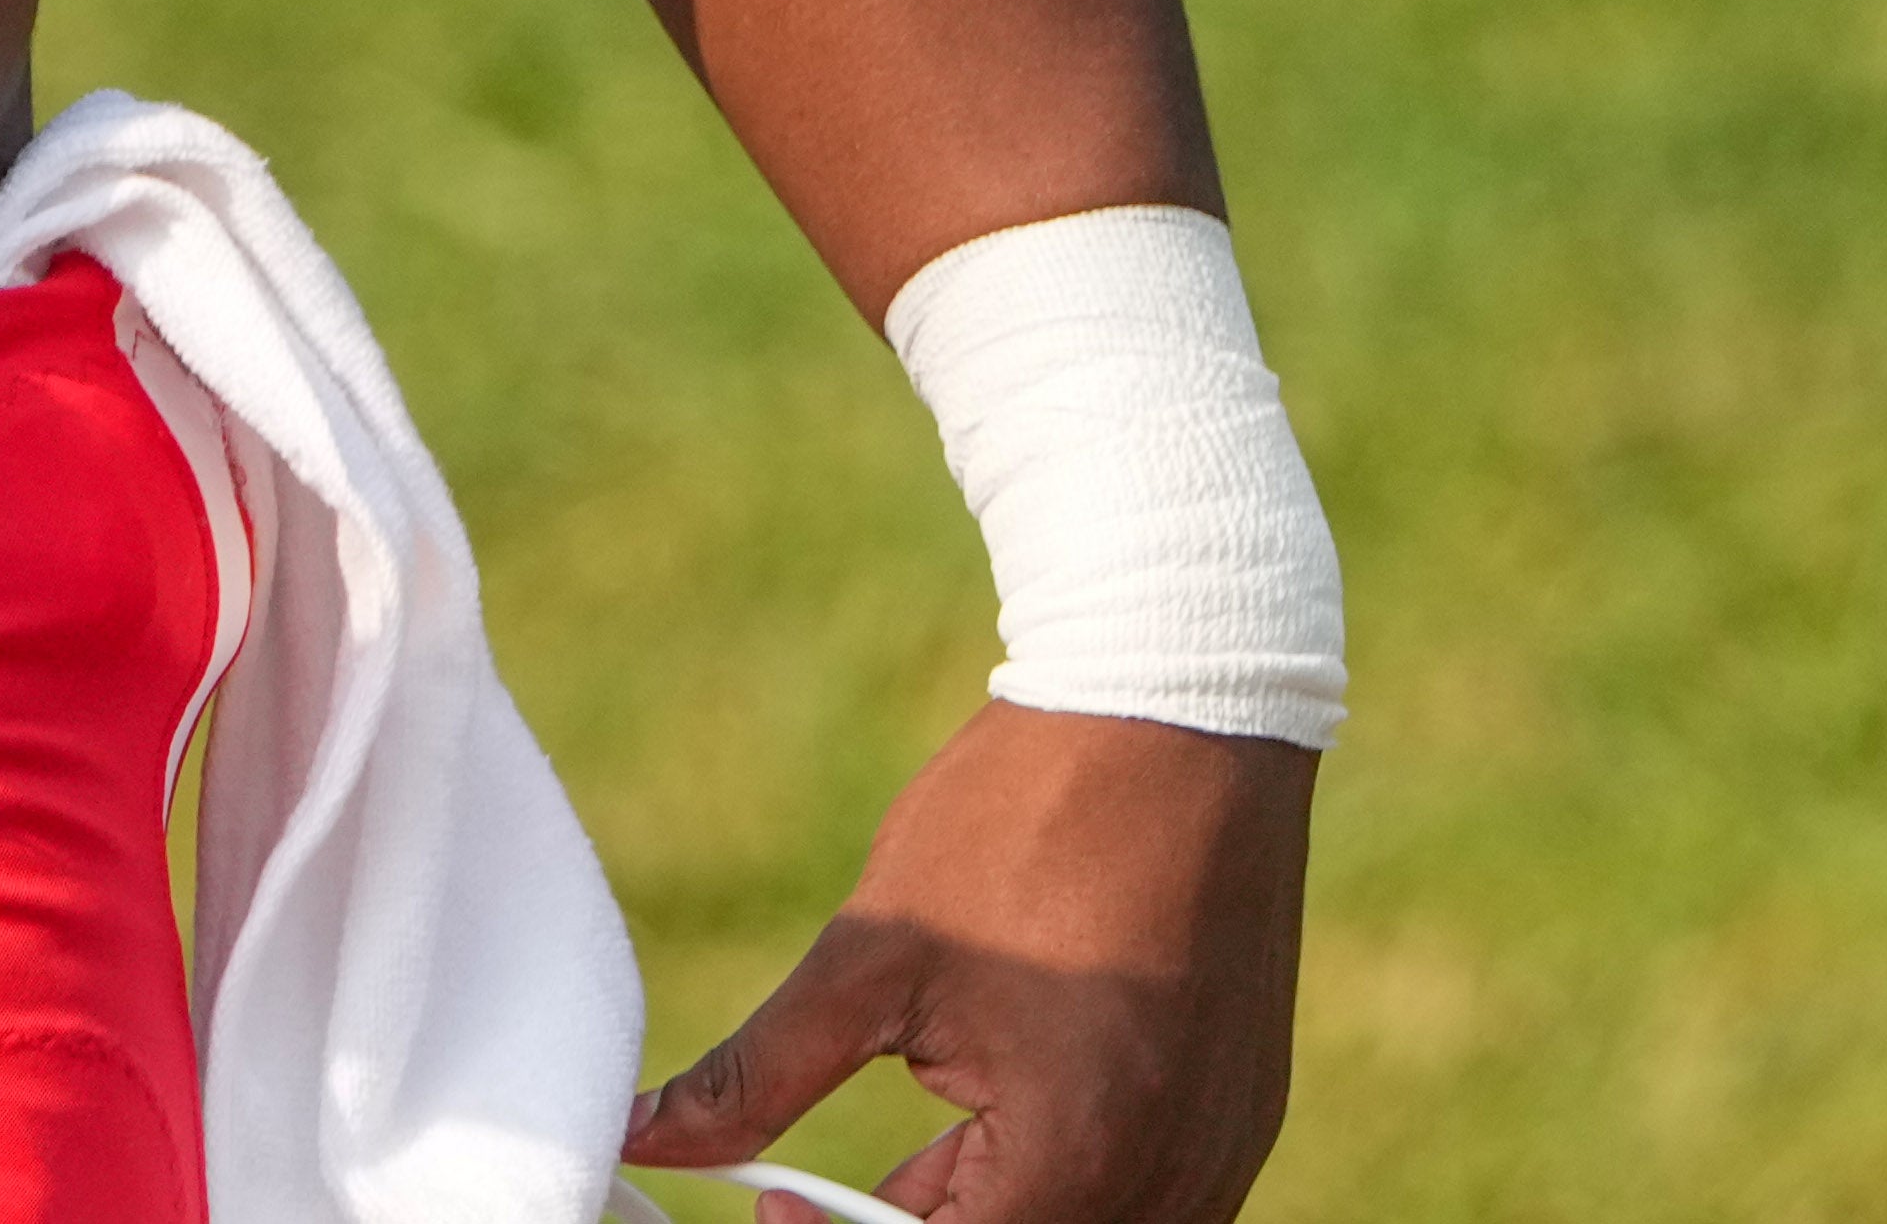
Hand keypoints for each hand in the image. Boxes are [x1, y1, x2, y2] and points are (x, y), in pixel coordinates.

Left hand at [628, 704, 1310, 1223]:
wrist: (1178, 713)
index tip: (769, 1199)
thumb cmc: (1026, 823)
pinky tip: (990, 1115)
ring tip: (915, 1135)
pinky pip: (1136, 1195)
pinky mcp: (1238, 1117)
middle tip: (816, 1180)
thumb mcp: (874, 955)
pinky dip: (1054, 1181)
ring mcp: (1218, 1157)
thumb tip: (648, 1133)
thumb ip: (759, 1075)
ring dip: (981, 1215)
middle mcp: (1171, 1189)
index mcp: (1076, 1166)